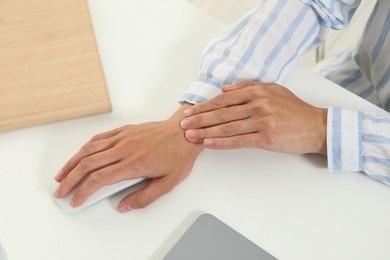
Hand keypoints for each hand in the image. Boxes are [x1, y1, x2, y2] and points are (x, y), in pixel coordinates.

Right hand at [54, 104, 203, 211]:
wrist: (185, 132)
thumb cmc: (178, 156)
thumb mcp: (168, 183)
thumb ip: (144, 197)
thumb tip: (124, 206)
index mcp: (134, 163)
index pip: (99, 179)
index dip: (83, 191)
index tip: (76, 200)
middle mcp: (124, 149)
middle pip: (88, 164)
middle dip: (70, 179)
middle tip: (60, 191)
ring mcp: (123, 137)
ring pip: (89, 149)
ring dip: (72, 162)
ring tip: (61, 175)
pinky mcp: (124, 130)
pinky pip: (99, 138)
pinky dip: (85, 148)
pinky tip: (79, 155)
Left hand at [180, 81, 326, 153]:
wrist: (316, 126)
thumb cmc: (294, 110)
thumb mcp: (274, 90)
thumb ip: (249, 86)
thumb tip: (225, 87)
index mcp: (257, 92)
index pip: (224, 98)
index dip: (205, 105)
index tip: (190, 110)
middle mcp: (258, 104)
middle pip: (222, 112)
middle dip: (200, 118)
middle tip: (183, 123)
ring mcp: (262, 121)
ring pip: (227, 126)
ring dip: (206, 131)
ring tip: (190, 134)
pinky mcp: (266, 137)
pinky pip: (239, 141)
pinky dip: (222, 143)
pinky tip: (209, 144)